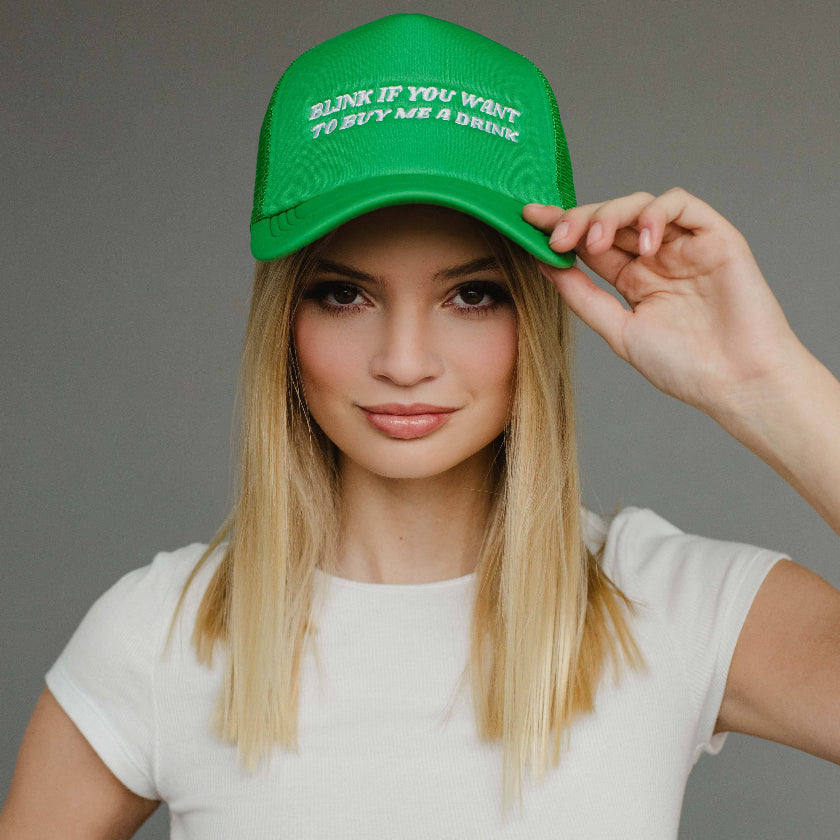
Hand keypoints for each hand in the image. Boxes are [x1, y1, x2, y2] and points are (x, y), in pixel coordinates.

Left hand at [523, 189, 803, 419]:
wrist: (737, 382)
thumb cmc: (684, 366)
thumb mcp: (619, 330)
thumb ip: (583, 296)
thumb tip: (544, 264)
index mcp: (632, 279)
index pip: (590, 243)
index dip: (560, 227)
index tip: (526, 219)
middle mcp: (656, 257)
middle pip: (610, 219)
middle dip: (578, 220)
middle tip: (557, 236)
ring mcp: (684, 245)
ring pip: (640, 205)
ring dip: (610, 215)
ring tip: (596, 243)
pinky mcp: (716, 236)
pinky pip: (682, 204)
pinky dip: (656, 214)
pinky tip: (646, 246)